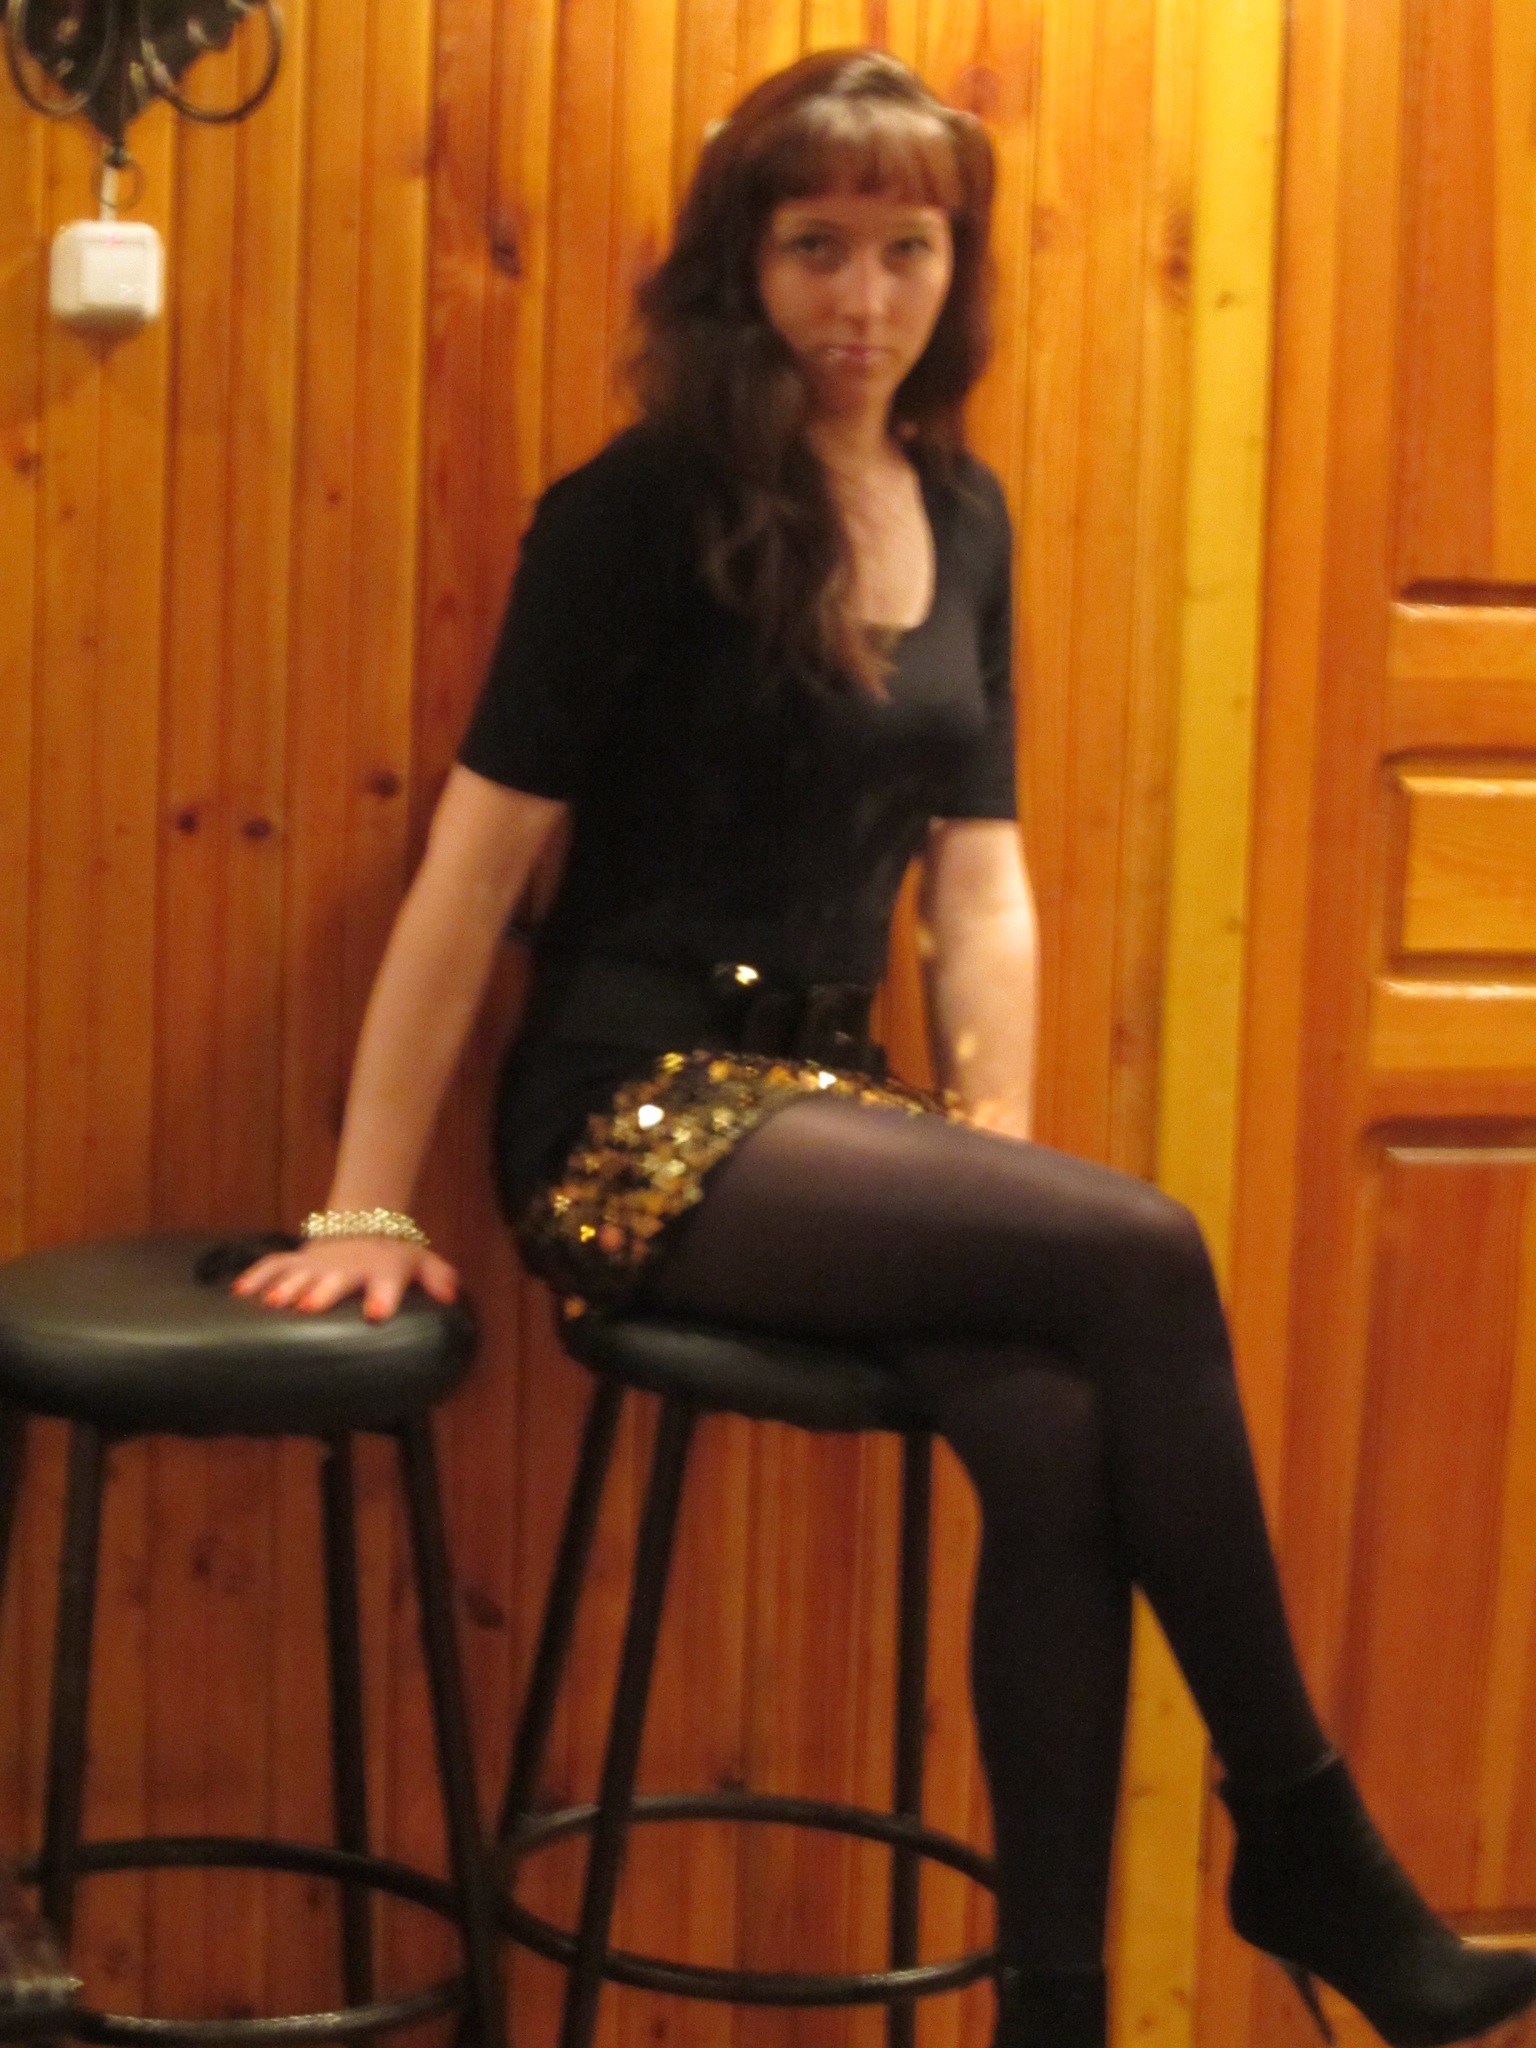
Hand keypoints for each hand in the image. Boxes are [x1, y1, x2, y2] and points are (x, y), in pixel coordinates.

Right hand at [232, 1237, 458, 1321]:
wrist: (365, 1224)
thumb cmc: (394, 1255)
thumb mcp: (421, 1261)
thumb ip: (437, 1276)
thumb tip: (452, 1294)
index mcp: (382, 1270)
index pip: (387, 1281)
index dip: (383, 1297)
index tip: (376, 1314)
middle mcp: (347, 1267)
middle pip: (335, 1280)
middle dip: (322, 1292)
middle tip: (308, 1307)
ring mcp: (318, 1263)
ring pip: (299, 1273)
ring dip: (286, 1286)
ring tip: (273, 1303)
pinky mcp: (296, 1261)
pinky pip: (271, 1266)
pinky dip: (256, 1277)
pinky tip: (240, 1294)